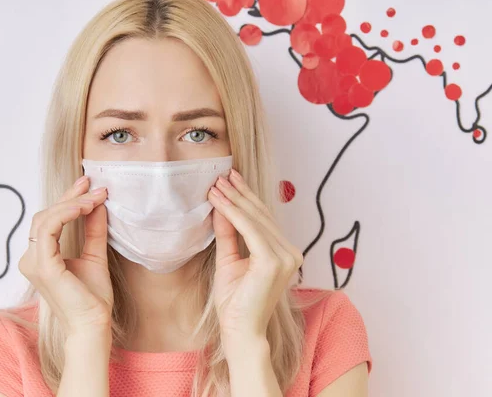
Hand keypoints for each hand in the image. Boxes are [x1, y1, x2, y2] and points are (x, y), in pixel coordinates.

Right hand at [18, 175, 113, 338]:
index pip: (51, 220)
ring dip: (72, 204)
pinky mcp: (42, 265)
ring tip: (95, 198)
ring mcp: (33, 262)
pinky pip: (48, 229)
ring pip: (46, 219)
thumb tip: (97, 205)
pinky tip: (84, 208)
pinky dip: (66, 214)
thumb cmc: (92, 297)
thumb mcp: (95, 255)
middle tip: (93, 185)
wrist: (93, 323)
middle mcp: (31, 258)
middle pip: (46, 215)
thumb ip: (94, 231)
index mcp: (41, 257)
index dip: (68, 199)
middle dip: (71, 197)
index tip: (88, 184)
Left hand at [208, 170, 302, 348]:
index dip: (246, 198)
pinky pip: (250, 230)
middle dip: (239, 194)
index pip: (263, 219)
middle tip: (221, 176)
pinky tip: (220, 201)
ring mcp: (286, 257)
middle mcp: (290, 253)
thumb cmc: (236, 302)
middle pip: (261, 216)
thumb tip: (220, 207)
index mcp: (284, 253)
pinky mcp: (274, 261)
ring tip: (215, 186)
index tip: (229, 180)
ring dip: (234, 200)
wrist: (240, 330)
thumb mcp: (229, 260)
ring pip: (255, 220)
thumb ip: (228, 234)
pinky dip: (234, 214)